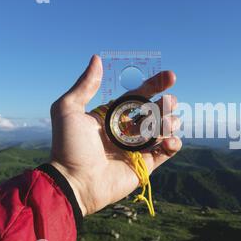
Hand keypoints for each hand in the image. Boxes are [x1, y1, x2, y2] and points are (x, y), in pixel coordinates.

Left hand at [49, 55, 181, 215]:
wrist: (74, 181)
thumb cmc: (68, 146)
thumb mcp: (68, 110)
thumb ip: (85, 85)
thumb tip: (97, 58)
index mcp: (113, 115)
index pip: (139, 96)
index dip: (155, 84)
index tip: (170, 76)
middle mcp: (127, 130)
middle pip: (154, 111)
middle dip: (165, 104)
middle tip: (169, 101)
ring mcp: (137, 148)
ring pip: (163, 130)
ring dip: (170, 122)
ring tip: (168, 121)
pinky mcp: (145, 165)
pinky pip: (166, 152)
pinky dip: (173, 144)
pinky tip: (170, 140)